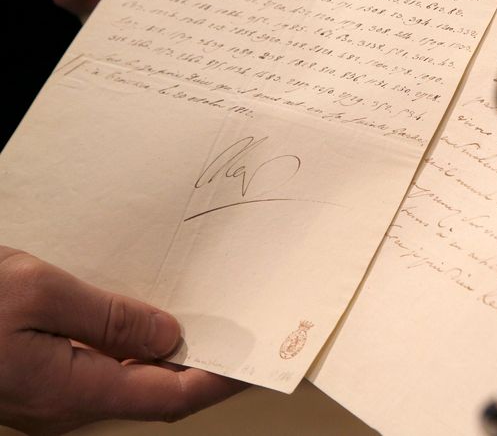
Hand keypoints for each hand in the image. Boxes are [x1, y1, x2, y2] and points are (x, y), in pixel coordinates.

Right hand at [0, 246, 244, 434]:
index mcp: (72, 391)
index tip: (255, 360)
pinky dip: (134, 350)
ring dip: (168, 357)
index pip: (170, 398)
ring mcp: (48, 397)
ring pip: (127, 381)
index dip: (218, 381)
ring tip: (204, 322)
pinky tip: (146, 320)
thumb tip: (168, 336)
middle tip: (239, 334)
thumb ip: (109, 318)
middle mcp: (63, 406)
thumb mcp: (40, 293)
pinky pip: (101, 371)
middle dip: (201, 366)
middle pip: (154, 392)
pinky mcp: (37, 381)